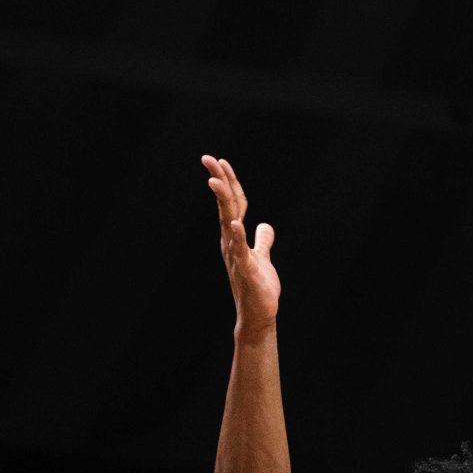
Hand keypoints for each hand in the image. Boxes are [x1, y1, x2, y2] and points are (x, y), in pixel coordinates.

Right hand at [203, 155, 278, 334]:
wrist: (258, 315)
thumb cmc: (258, 287)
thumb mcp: (262, 257)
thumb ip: (262, 240)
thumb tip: (264, 225)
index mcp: (234, 237)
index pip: (231, 203)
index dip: (228, 182)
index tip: (220, 161)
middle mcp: (230, 242)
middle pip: (225, 205)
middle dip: (219, 180)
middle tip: (208, 158)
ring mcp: (236, 255)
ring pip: (227, 222)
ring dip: (222, 201)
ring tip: (215, 180)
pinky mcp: (246, 270)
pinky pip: (240, 250)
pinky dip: (238, 236)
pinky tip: (236, 223)